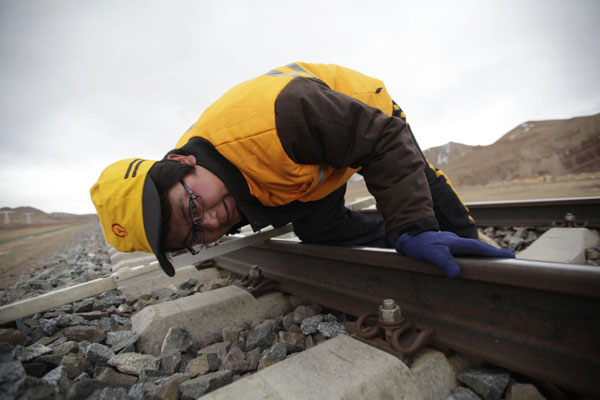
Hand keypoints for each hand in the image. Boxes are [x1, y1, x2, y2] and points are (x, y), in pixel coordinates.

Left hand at [395, 231, 514, 277]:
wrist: (408, 237)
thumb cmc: (420, 245)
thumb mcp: (431, 254)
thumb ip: (444, 262)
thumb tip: (457, 273)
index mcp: (457, 243)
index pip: (479, 248)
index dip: (494, 253)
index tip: (510, 257)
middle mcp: (457, 242)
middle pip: (479, 248)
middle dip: (494, 253)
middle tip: (509, 258)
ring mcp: (452, 244)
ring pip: (472, 250)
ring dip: (484, 255)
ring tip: (497, 262)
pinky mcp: (447, 248)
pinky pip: (464, 252)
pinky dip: (473, 257)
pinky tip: (474, 263)